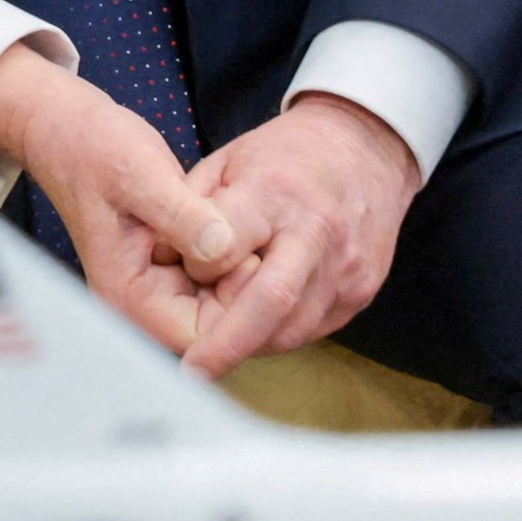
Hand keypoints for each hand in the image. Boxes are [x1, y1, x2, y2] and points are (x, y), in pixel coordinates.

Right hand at [0, 45, 240, 356]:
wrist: (68, 130)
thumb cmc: (93, 149)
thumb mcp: (141, 175)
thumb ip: (182, 216)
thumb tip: (223, 249)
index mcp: (127, 294)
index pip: (199, 336)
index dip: (234, 304)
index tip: (251, 253)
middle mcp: (138, 302)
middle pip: (212, 326)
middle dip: (239, 286)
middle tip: (253, 234)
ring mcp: (151, 287)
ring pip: (216, 302)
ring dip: (235, 268)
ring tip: (242, 223)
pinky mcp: (165, 268)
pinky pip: (210, 278)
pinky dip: (228, 254)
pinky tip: (230, 220)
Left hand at [174, 95, 418, 375]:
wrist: (366, 148)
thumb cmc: (285, 155)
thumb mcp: (226, 161)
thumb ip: (191, 210)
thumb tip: (155, 260)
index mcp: (273, 193)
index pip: (227, 246)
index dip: (197, 272)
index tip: (171, 292)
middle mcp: (315, 233)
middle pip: (270, 301)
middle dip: (227, 344)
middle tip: (192, 371)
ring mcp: (345, 266)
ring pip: (293, 327)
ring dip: (250, 346)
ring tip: (217, 352)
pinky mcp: (362, 289)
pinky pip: (314, 329)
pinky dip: (278, 336)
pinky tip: (254, 332)